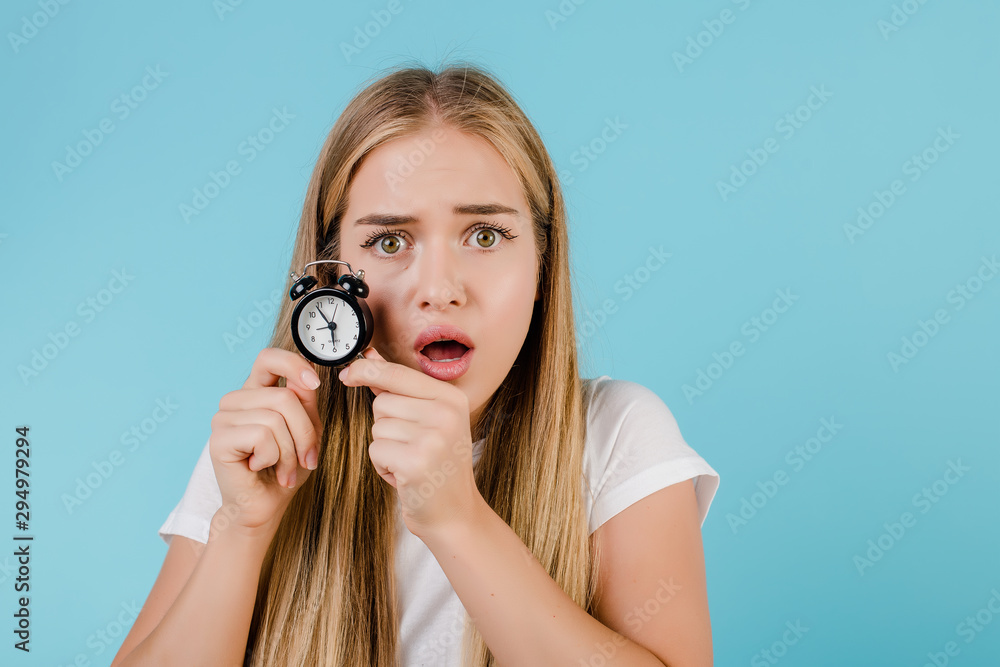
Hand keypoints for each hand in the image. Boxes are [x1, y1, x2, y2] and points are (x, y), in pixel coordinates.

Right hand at [208, 347, 323, 535]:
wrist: (263, 507)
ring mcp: (223, 418)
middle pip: (285, 397)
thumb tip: (308, 378)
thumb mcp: (305, 431)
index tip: (314, 383)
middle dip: (304, 433)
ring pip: (276, 418)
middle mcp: (235, 400)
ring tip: (284, 469)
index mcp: (256, 392)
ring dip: (290, 451)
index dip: (294, 364)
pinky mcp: (218, 439)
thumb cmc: (284, 469)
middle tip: (304, 459)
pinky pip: (262, 436)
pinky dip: (273, 457)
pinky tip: (262, 468)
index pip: (269, 358)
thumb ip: (304, 403)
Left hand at [339, 347, 482, 538]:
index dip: (368, 371)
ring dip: (384, 447)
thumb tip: (368, 358)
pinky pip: (376, 450)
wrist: (455, 513)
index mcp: (452, 398)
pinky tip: (404, 475)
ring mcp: (433, 437)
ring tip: (409, 461)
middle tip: (411, 446)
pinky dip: (383, 466)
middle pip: (383, 402)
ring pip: (377, 427)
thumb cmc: (437, 466)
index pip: (399, 374)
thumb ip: (401, 390)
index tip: (348, 373)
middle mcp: (446, 414)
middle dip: (386, 425)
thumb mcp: (430, 422)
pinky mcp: (416, 462)